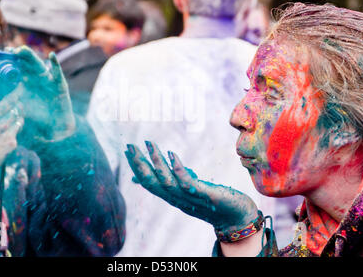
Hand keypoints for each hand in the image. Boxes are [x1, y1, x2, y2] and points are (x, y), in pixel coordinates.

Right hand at [0, 88, 23, 208]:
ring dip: (18, 117)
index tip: (21, 87)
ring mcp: (8, 135)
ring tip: (12, 118)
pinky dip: (13, 131)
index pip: (8, 102)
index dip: (16, 93)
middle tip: (18, 103)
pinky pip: (16, 133)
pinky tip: (5, 135)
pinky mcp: (12, 144)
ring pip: (19, 121)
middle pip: (17, 110)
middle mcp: (0, 126)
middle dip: (19, 105)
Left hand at [13, 46, 75, 140]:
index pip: (18, 68)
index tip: (2, 53)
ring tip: (23, 50)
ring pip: (39, 66)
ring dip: (31, 58)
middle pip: (27, 64)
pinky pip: (58, 73)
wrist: (55, 127)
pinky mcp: (60, 85)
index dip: (11, 60)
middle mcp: (37, 79)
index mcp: (27, 83)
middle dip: (20, 56)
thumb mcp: (20, 110)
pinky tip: (51, 56)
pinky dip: (55, 64)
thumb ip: (7, 106)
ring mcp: (49, 80)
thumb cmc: (38, 118)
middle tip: (11, 51)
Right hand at [124, 141, 259, 234]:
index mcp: (171, 196)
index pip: (148, 182)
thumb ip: (170, 183)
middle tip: (129, 146)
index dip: (136, 167)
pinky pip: (187, 182)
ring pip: (166, 181)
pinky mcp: (204, 195)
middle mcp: (177, 198)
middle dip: (139, 164)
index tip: (127, 150)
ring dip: (156, 162)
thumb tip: (161, 177)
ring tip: (148, 144)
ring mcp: (189, 197)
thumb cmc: (209, 202)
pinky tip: (172, 154)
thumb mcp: (186, 191)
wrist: (235, 218)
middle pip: (152, 182)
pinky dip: (177, 169)